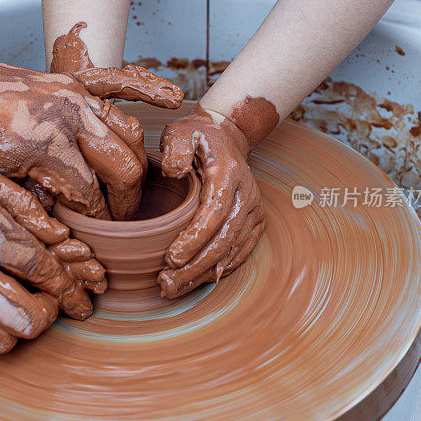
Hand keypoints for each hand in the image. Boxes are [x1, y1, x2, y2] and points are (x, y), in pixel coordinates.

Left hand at [0, 32, 180, 220]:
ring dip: (138, 164)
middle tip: (120, 222)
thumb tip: (68, 227)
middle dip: (127, 202)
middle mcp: (69, 116)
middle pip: (125, 169)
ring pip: (130, 135)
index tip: (100, 240)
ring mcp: (74, 94)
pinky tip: (172, 98)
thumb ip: (34, 204)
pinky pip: (119, 82)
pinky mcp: (71, 80)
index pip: (94, 198)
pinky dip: (146, 89)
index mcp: (47, 145)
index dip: (100, 225)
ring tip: (131, 190)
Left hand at [158, 105, 264, 297]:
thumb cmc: (197, 137)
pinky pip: (239, 253)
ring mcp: (254, 211)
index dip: (194, 239)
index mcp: (229, 175)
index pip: (213, 213)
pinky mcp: (255, 223)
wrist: (227, 137)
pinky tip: (195, 282)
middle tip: (165, 283)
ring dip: (202, 274)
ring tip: (172, 288)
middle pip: (223, 240)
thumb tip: (174, 171)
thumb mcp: (181, 132)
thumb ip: (176, 148)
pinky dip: (218, 271)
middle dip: (194, 266)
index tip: (170, 258)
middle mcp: (248, 195)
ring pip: (231, 252)